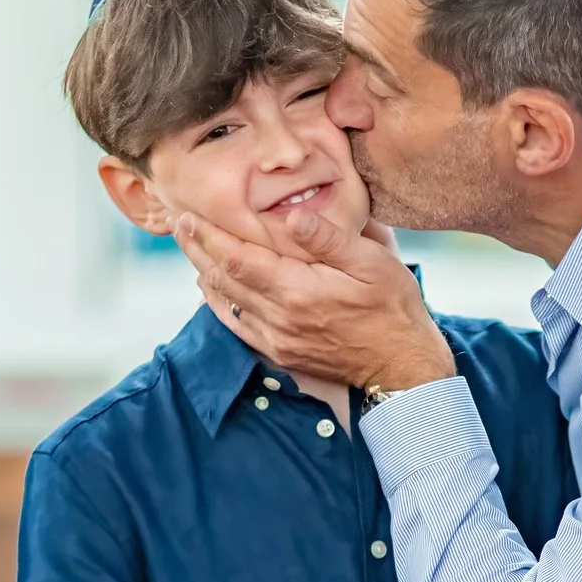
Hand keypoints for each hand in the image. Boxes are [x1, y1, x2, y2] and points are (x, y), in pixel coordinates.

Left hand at [177, 205, 455, 393]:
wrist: (403, 365)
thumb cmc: (394, 308)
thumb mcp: (374, 263)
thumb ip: (329, 239)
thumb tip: (292, 215)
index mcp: (298, 290)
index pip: (237, 258)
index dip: (208, 236)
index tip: (187, 215)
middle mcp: (280, 317)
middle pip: (223, 278)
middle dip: (197, 249)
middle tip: (179, 224)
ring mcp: (278, 338)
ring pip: (226, 302)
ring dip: (205, 273)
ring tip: (192, 249)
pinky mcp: (281, 352)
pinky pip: (238, 326)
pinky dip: (219, 304)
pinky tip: (212, 289)